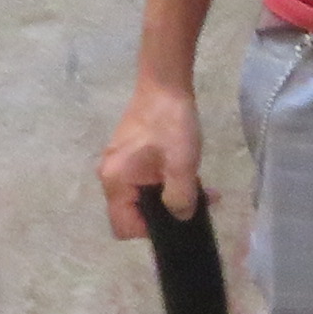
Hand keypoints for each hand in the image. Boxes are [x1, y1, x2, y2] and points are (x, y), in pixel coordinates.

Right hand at [97, 80, 204, 240]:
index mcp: (116, 181)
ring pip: (142, 196)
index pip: (122, 226)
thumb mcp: (181, 164)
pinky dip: (166, 183)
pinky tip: (188, 175)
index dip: (148, 229)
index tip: (174, 217)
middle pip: (133, 213)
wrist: (164, 84)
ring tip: (201, 190)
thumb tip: (181, 217)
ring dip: (169, 197)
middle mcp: (111, 176)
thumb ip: (181, 197)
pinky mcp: (131, 156)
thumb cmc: (170, 123)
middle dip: (165, 212)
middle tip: (196, 203)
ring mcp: (120, 165)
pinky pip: (145, 181)